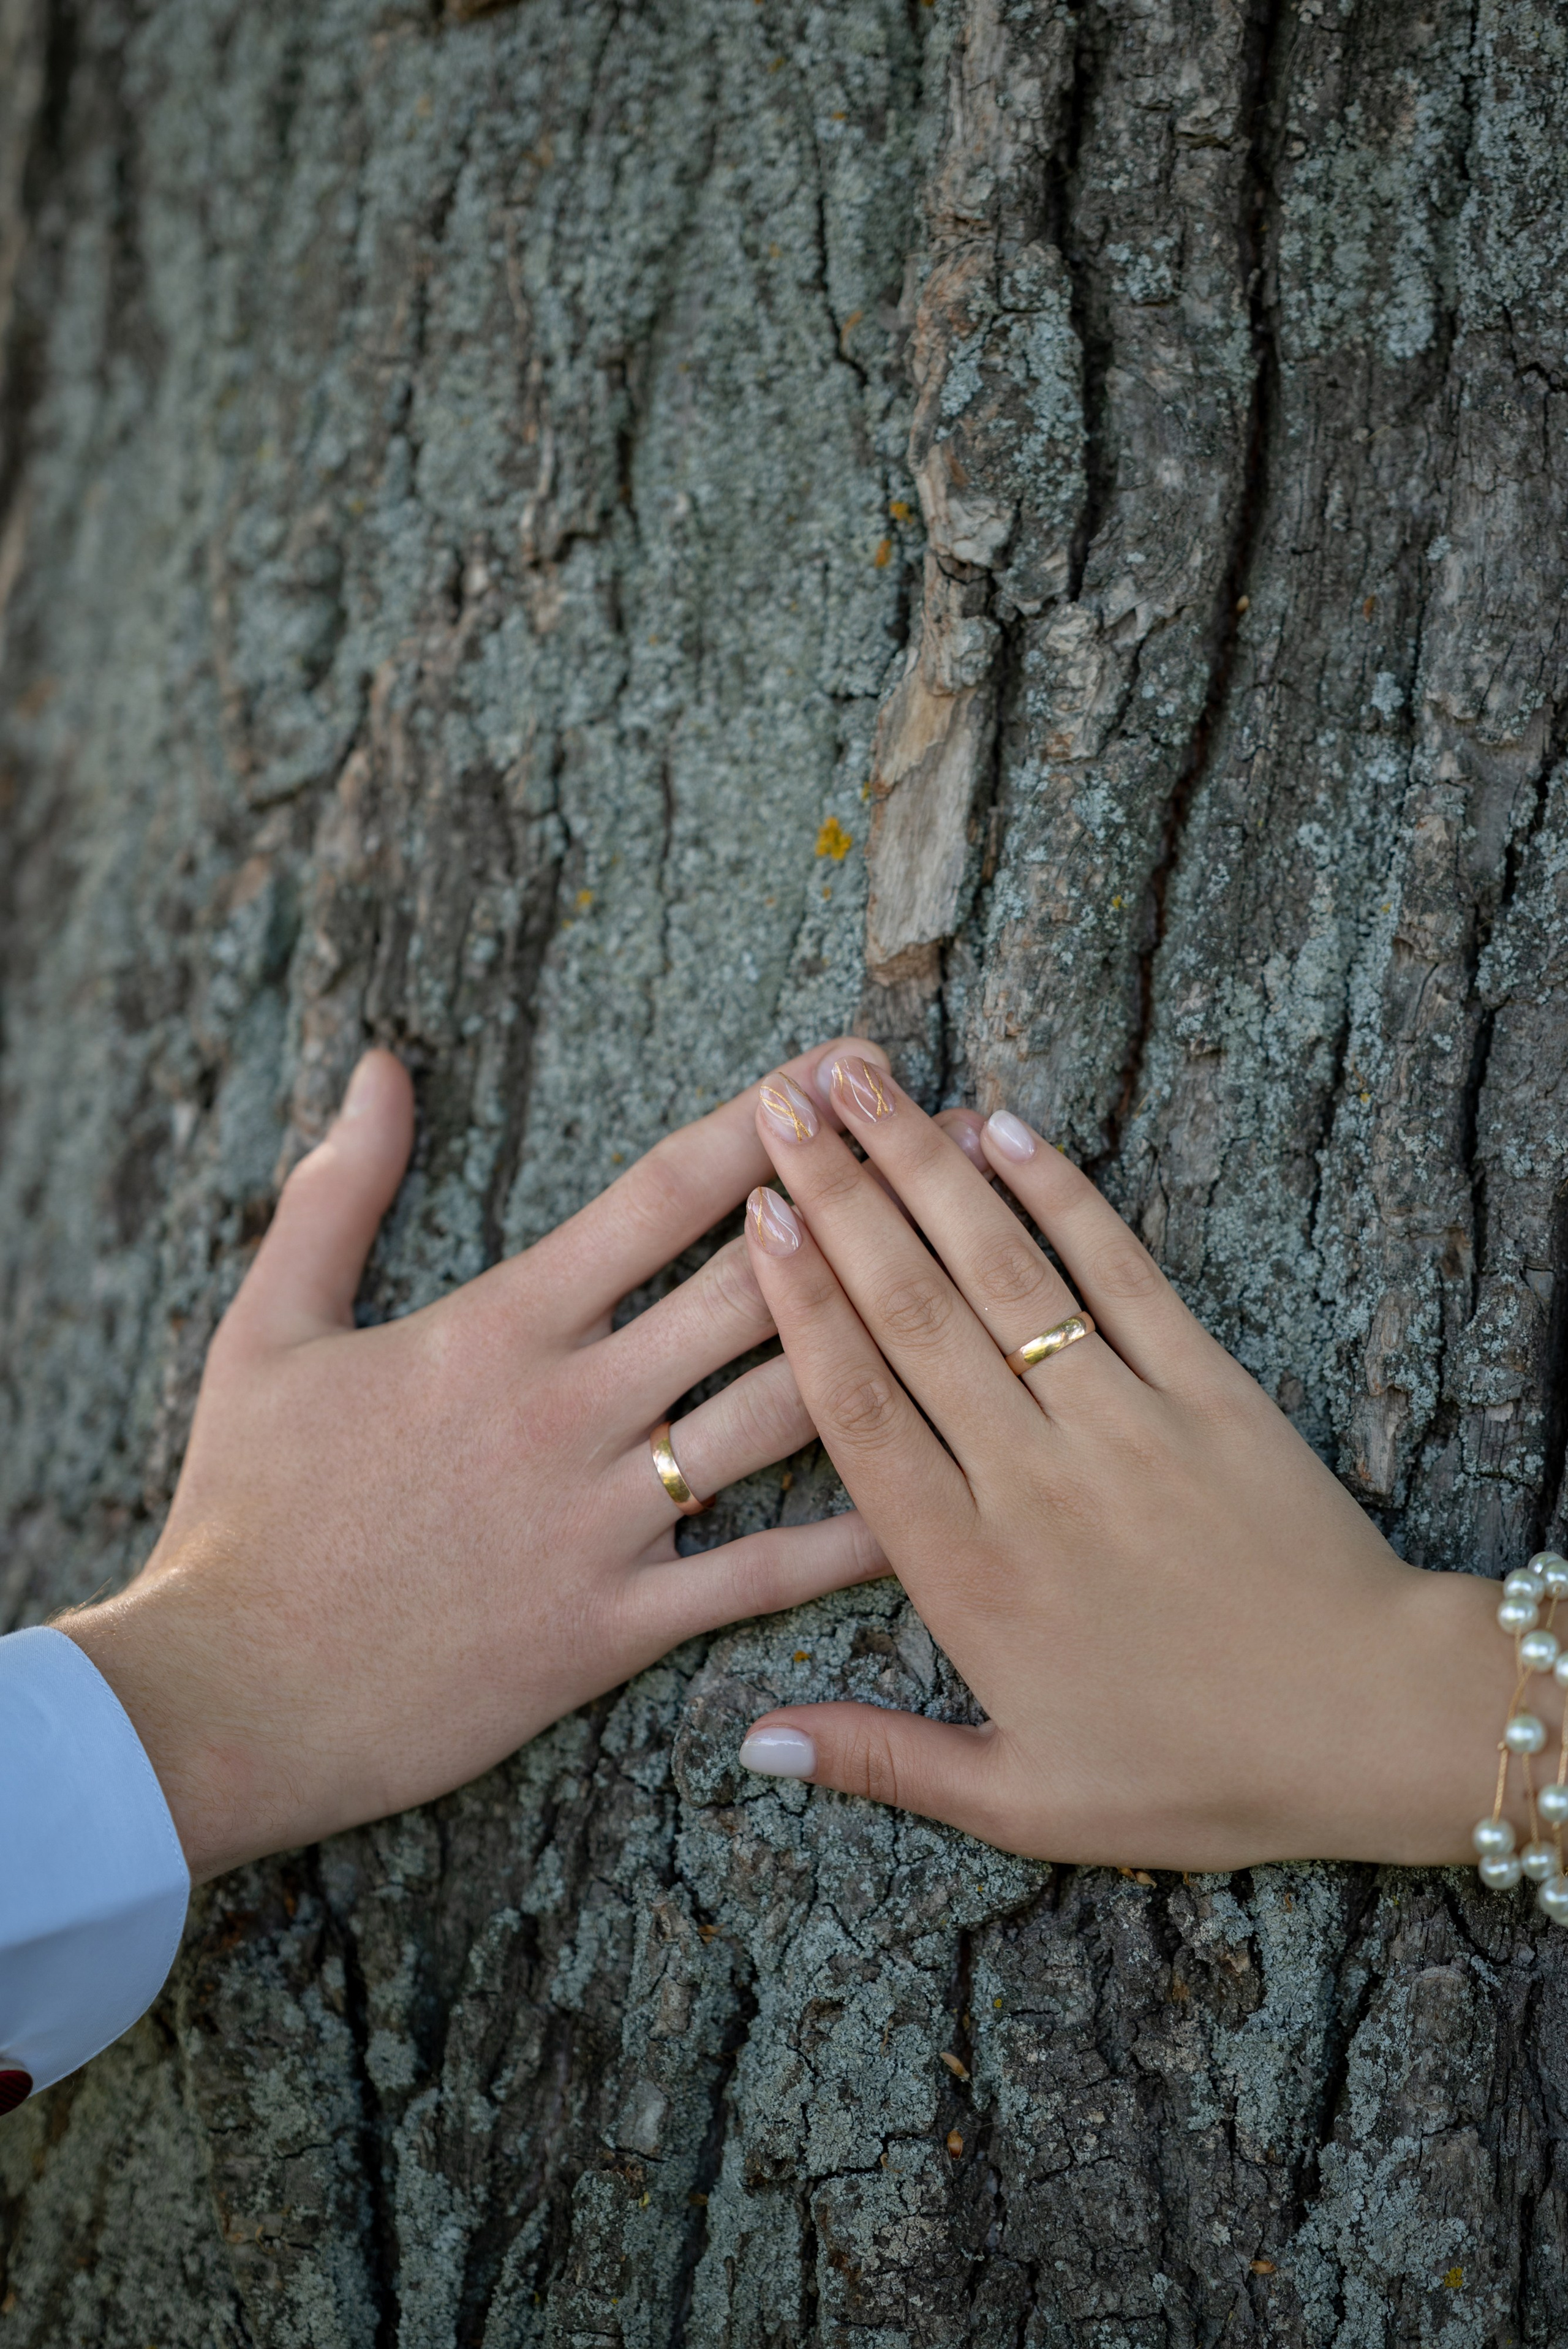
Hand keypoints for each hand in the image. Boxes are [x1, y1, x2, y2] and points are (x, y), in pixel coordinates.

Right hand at [61, 1039, 893, 1882]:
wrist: (225, 1698)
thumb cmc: (243, 1509)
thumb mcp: (264, 1328)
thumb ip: (336, 1192)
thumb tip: (378, 1068)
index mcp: (497, 1327)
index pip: (657, 1198)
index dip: (758, 1122)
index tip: (835, 1066)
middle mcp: (570, 1411)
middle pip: (751, 1288)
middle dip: (859, 1205)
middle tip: (948, 1139)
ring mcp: (603, 1522)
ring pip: (778, 1414)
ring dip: (884, 1335)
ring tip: (975, 1279)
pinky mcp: (616, 1628)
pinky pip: (762, 1573)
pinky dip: (854, 1535)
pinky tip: (937, 1488)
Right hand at [732, 1054, 1530, 1868]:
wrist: (1368, 1723)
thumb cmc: (1192, 1769)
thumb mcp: (1022, 1801)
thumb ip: (879, 1759)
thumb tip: (746, 1743)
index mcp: (970, 1576)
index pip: (859, 1412)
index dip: (799, 1305)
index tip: (757, 1216)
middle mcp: (1033, 1479)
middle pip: (913, 1315)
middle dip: (841, 1197)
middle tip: (781, 1104)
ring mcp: (1124, 1422)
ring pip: (1003, 1273)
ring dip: (928, 1168)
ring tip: (862, 1081)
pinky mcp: (1207, 1387)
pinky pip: (1123, 1272)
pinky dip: (1063, 1194)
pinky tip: (1004, 1126)